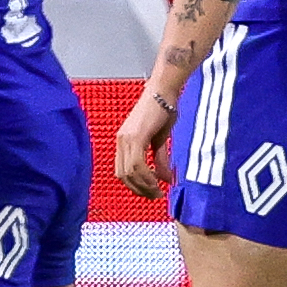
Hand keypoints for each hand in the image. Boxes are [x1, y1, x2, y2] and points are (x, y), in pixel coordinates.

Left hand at [114, 83, 179, 198]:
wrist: (164, 91)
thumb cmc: (162, 110)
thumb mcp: (160, 139)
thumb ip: (159, 159)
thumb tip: (165, 179)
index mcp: (123, 142)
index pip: (122, 172)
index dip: (135, 186)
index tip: (150, 193)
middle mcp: (121, 141)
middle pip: (123, 176)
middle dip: (140, 190)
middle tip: (155, 196)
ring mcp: (126, 139)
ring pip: (130, 172)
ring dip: (145, 185)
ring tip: (159, 191)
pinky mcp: (136, 136)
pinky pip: (138, 164)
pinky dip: (147, 176)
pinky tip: (158, 181)